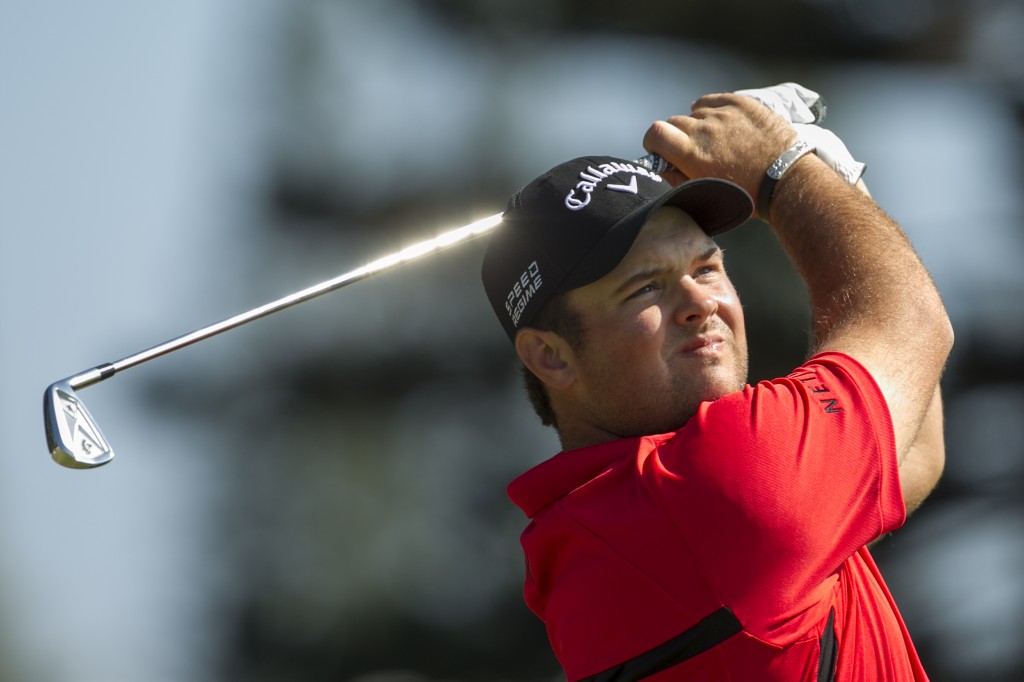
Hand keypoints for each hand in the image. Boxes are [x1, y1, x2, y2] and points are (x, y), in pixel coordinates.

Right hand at [642, 93, 795, 198]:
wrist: (786, 180)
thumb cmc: (747, 193)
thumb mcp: (705, 193)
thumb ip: (677, 179)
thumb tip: (662, 168)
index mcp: (691, 153)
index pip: (655, 132)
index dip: (653, 141)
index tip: (661, 149)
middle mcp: (704, 129)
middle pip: (674, 121)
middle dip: (677, 135)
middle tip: (693, 149)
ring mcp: (724, 113)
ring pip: (696, 112)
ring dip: (699, 124)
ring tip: (716, 140)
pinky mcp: (741, 103)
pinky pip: (714, 100)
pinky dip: (712, 109)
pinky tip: (720, 121)